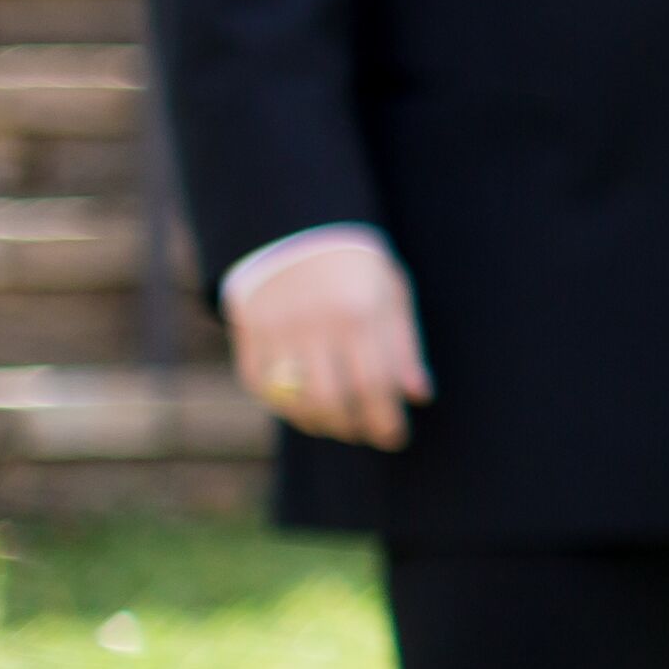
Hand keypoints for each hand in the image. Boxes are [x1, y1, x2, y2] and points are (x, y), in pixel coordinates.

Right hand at [226, 233, 428, 449]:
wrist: (299, 231)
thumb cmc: (359, 269)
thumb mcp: (392, 296)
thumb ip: (404, 347)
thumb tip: (419, 396)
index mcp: (359, 313)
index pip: (374, 384)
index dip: (385, 420)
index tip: (395, 437)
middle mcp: (315, 323)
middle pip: (331, 400)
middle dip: (351, 428)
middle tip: (365, 434)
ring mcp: (277, 329)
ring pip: (292, 399)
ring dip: (317, 423)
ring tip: (338, 426)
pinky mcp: (248, 332)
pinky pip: (260, 386)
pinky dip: (280, 405)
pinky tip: (302, 407)